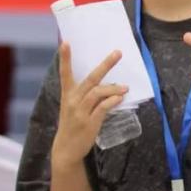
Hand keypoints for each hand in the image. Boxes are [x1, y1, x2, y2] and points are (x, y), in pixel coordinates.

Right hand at [51, 43, 126, 167]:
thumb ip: (87, 95)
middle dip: (105, 65)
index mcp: (67, 94)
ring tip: (125, 87)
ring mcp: (80, 112)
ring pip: (98, 92)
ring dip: (114, 88)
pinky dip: (112, 101)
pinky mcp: (89, 122)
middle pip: (90, 79)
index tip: (65, 42)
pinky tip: (120, 98)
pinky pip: (103, 107)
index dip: (65, 58)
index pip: (65, 73)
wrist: (66, 149)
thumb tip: (110, 86)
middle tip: (118, 53)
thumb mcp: (73, 107)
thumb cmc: (72, 124)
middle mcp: (72, 100)